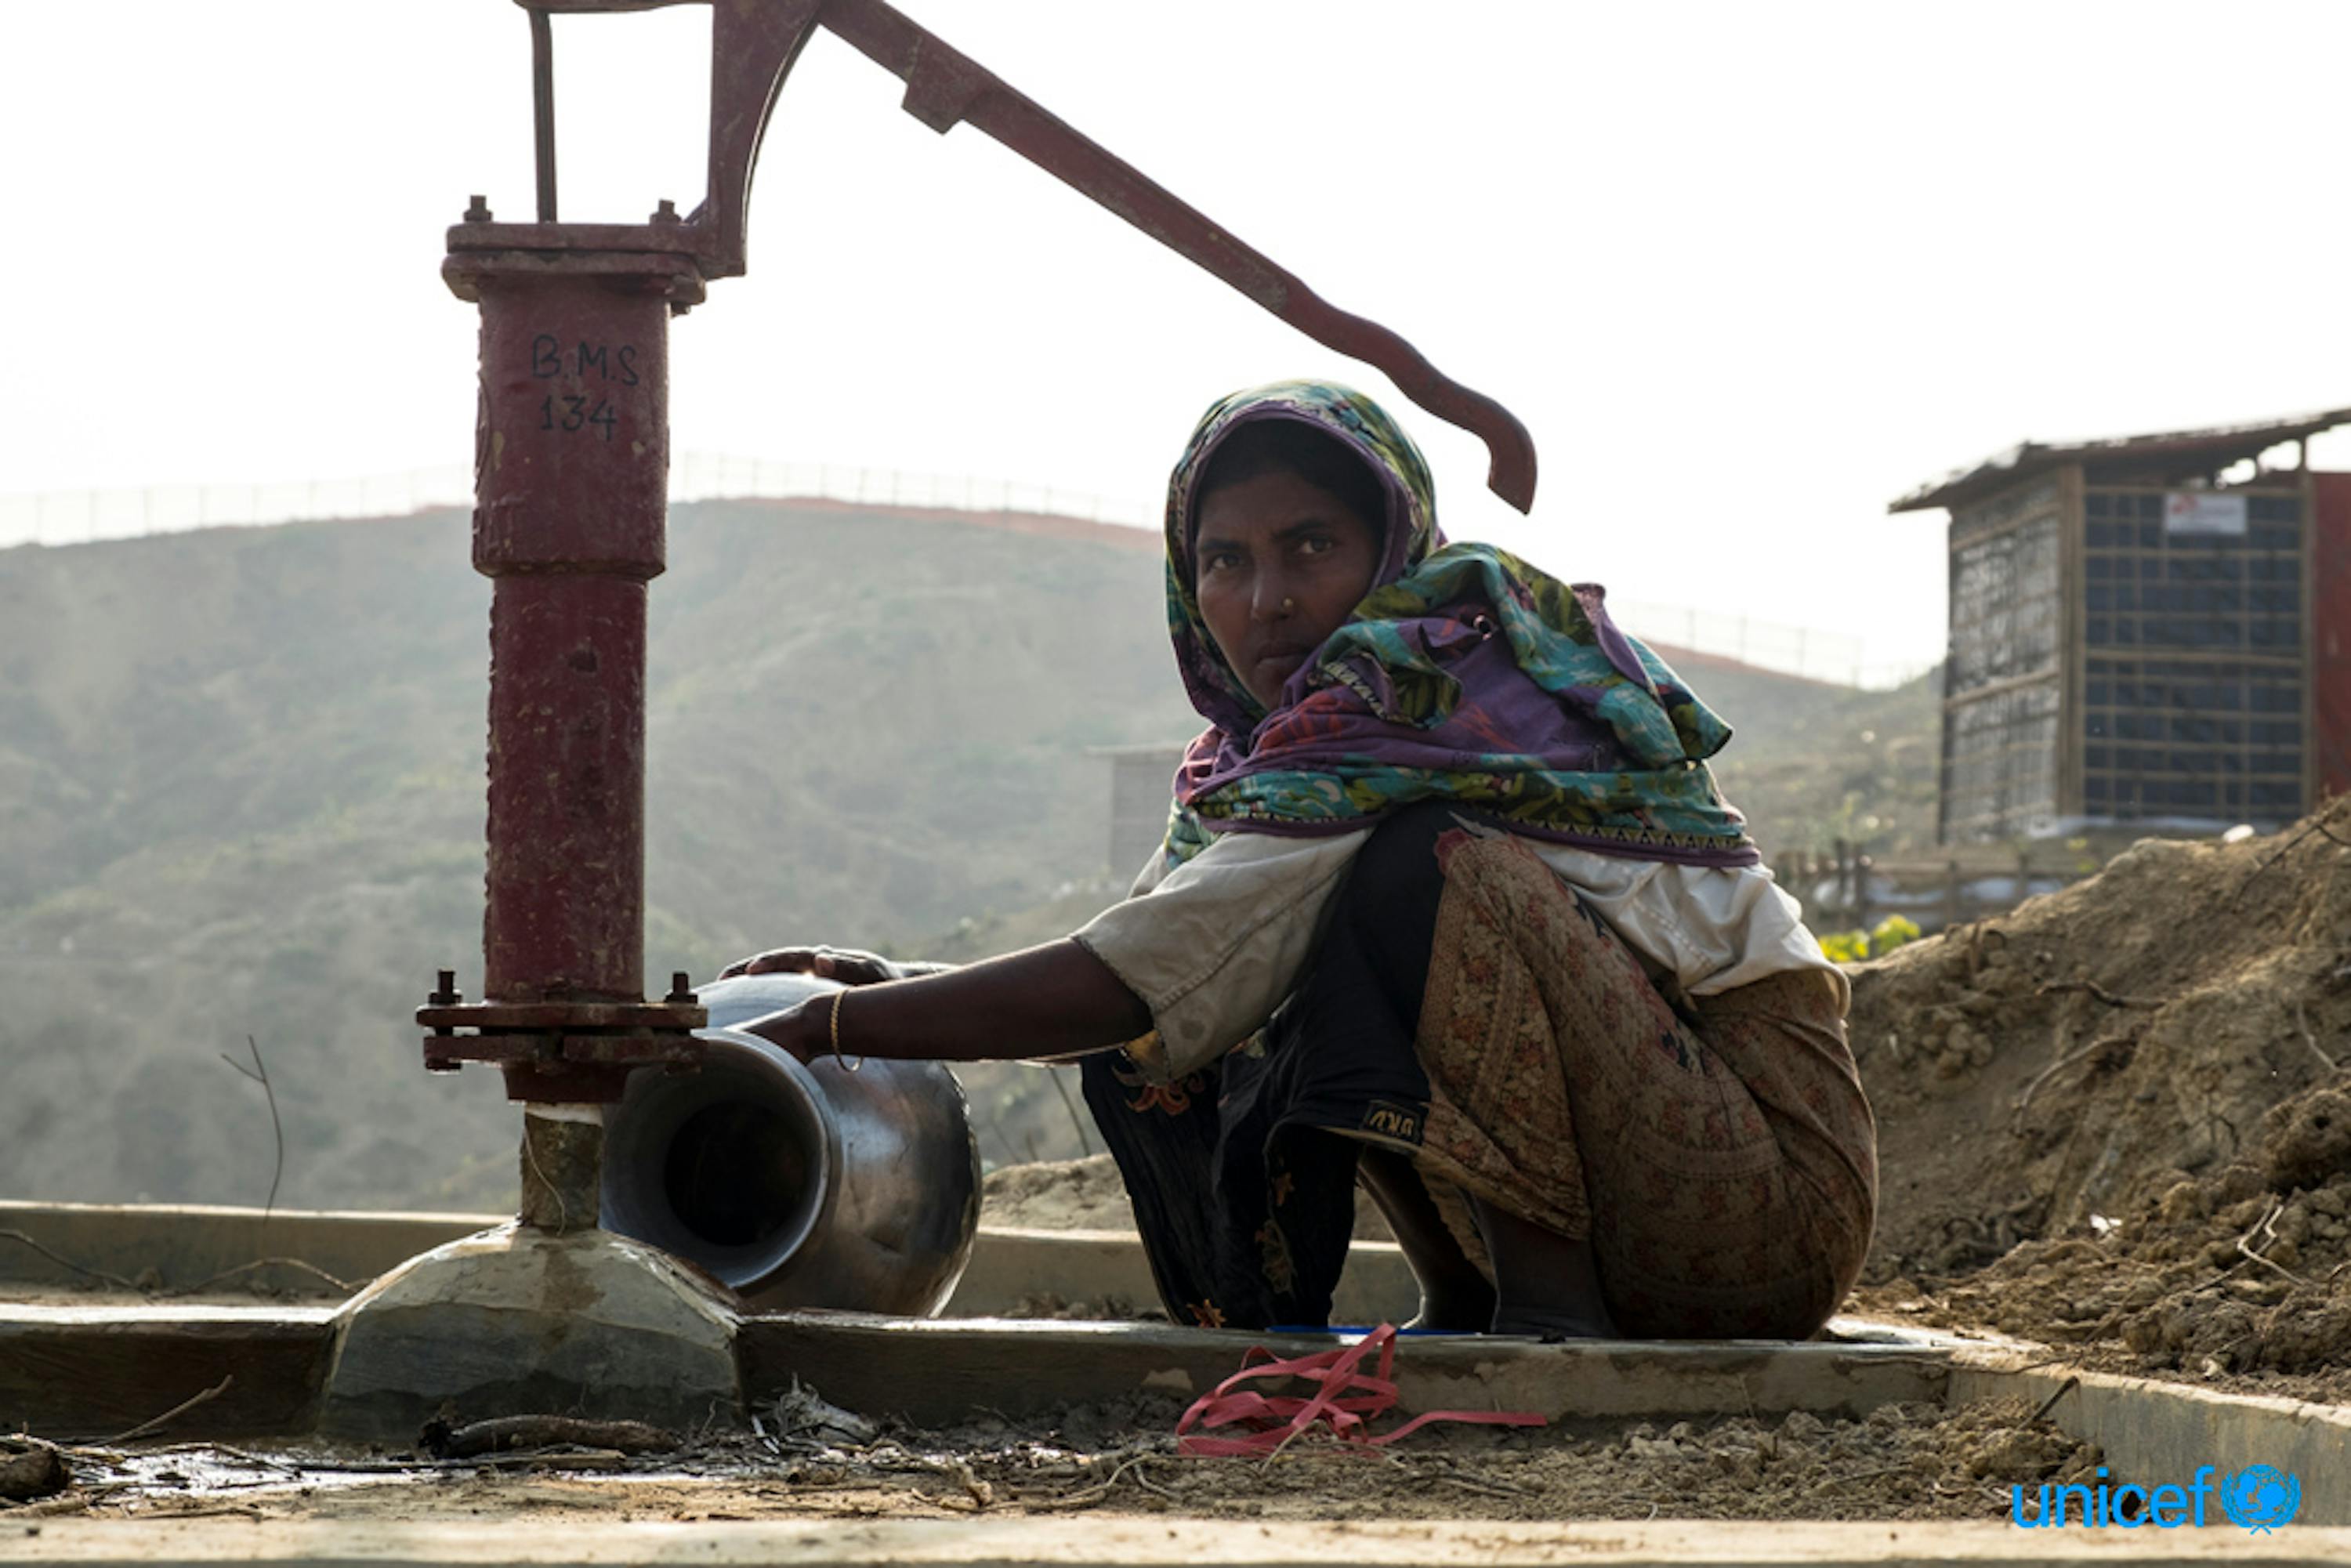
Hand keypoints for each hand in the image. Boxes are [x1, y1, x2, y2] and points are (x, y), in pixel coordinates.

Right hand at [718, 944, 895, 985]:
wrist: (891, 986)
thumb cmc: (885, 983)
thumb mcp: (872, 976)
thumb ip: (848, 969)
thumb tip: (819, 960)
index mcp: (828, 958)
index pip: (799, 957)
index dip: (773, 963)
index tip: (753, 973)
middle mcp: (814, 961)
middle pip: (779, 960)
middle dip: (753, 966)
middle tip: (727, 977)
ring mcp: (808, 973)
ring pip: (774, 971)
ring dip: (748, 975)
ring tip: (721, 983)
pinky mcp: (804, 985)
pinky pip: (776, 984)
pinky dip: (757, 987)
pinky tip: (737, 998)